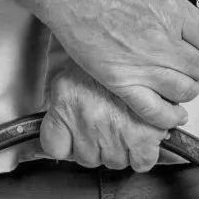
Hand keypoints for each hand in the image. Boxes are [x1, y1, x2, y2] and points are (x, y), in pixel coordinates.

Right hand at [35, 0, 198, 128]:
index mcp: (175, 11)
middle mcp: (161, 42)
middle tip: (188, 53)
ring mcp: (140, 64)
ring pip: (184, 90)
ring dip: (187, 85)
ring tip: (179, 75)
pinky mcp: (118, 79)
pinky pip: (152, 110)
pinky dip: (168, 117)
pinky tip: (174, 113)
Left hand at [39, 63, 167, 169]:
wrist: (136, 36)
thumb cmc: (106, 52)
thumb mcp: (72, 73)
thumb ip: (62, 104)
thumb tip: (53, 136)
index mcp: (66, 104)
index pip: (54, 147)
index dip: (66, 146)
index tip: (73, 142)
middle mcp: (87, 120)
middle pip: (87, 158)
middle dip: (97, 147)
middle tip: (107, 128)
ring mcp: (115, 130)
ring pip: (114, 161)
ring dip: (121, 150)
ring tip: (127, 129)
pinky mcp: (144, 135)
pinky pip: (142, 162)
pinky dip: (144, 156)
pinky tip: (144, 140)